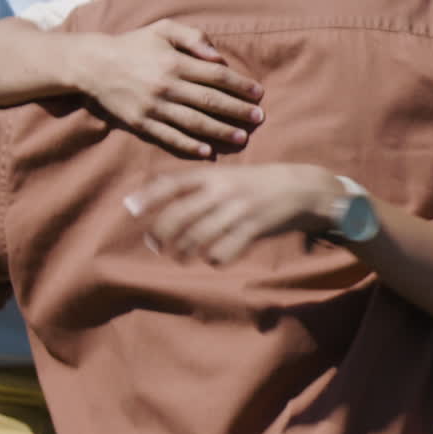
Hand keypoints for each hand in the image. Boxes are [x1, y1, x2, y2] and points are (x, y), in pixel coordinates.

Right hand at [77, 20, 263, 155]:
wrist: (93, 65)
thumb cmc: (134, 45)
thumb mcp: (162, 29)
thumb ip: (193, 37)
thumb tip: (218, 56)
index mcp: (174, 62)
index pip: (216, 75)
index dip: (239, 85)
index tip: (258, 93)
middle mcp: (166, 86)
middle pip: (210, 101)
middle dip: (237, 111)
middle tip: (259, 118)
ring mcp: (154, 107)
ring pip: (194, 122)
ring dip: (220, 131)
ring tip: (241, 138)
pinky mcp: (142, 123)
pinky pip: (170, 137)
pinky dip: (189, 146)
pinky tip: (207, 152)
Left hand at [124, 162, 344, 263]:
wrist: (302, 188)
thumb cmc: (259, 183)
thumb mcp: (229, 174)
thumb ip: (201, 184)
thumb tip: (164, 195)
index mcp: (214, 175)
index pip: (173, 184)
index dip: (149, 196)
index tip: (130, 208)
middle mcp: (222, 191)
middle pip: (179, 217)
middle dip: (161, 236)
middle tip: (156, 246)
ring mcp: (237, 211)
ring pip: (197, 238)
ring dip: (184, 253)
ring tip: (180, 257)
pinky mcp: (253, 229)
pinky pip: (223, 252)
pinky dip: (213, 259)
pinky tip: (213, 258)